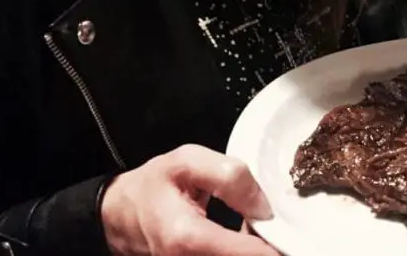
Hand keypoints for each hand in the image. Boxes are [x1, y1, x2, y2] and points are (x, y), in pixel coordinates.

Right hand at [101, 144, 278, 255]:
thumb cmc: (151, 185)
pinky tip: (246, 235)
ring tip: (262, 227)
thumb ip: (228, 175)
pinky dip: (242, 249)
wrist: (116, 214)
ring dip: (256, 248)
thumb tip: (263, 206)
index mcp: (187, 238)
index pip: (249, 254)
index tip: (289, 230)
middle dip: (267, 246)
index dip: (275, 244)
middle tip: (277, 225)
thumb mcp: (186, 161)